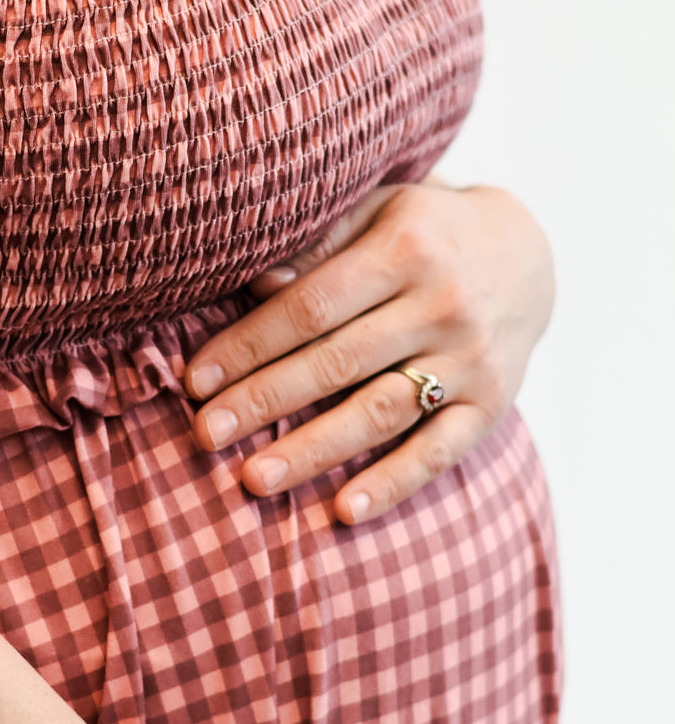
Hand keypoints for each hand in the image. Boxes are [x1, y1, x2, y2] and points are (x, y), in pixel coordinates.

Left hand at [182, 179, 554, 523]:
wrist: (528, 255)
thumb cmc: (425, 232)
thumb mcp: (378, 211)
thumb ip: (320, 244)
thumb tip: (255, 284)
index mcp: (405, 250)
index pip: (311, 306)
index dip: (250, 345)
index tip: (196, 380)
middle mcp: (443, 305)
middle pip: (337, 362)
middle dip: (265, 401)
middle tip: (205, 435)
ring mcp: (470, 360)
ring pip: (380, 413)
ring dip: (314, 450)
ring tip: (254, 480)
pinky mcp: (491, 405)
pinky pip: (437, 452)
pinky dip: (391, 484)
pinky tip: (343, 512)